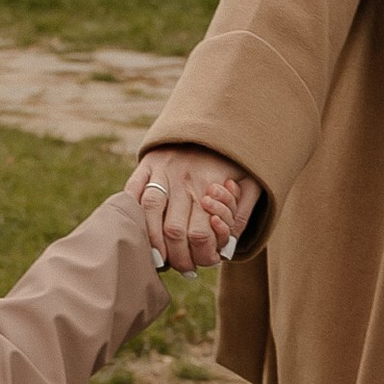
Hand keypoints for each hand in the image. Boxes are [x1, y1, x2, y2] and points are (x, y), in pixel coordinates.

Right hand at [132, 146, 257, 274]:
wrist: (215, 115)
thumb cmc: (234, 156)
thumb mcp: (251, 180)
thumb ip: (242, 213)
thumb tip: (229, 246)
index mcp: (209, 185)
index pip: (199, 233)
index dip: (199, 255)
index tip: (199, 265)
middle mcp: (183, 179)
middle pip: (173, 230)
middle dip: (176, 257)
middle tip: (180, 268)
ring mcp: (161, 171)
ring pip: (150, 213)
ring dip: (152, 243)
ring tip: (159, 260)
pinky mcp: (146, 164)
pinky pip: (133, 191)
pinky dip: (132, 214)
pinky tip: (137, 233)